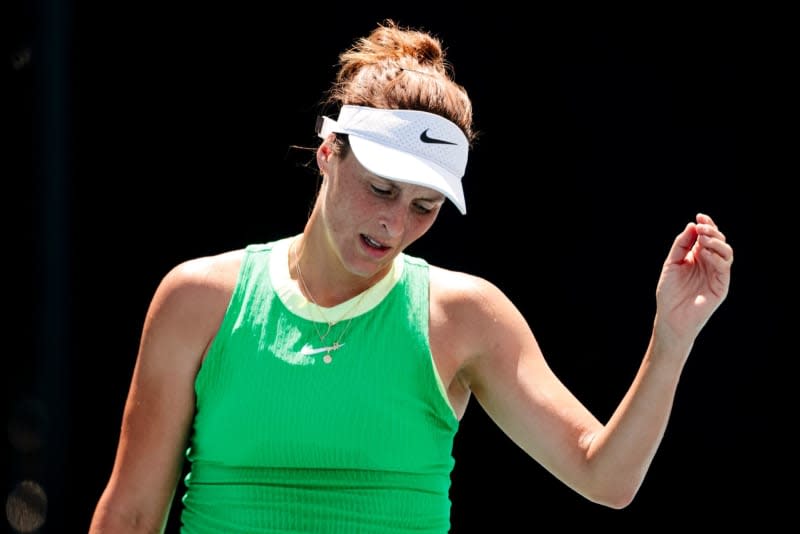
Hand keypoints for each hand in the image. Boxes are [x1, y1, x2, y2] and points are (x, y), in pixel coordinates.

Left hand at [655, 213, 733, 339]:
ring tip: (703, 239)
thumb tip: (692, 225)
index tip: (699, 216)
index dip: (706, 224)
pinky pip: (724, 268)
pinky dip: (716, 257)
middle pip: (718, 241)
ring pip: (726, 252)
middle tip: (701, 227)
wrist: (671, 316)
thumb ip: (681, 245)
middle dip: (711, 231)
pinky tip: (704, 253)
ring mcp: (717, 274)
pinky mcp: (722, 286)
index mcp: (697, 256)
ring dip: (716, 242)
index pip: (707, 237)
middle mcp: (709, 263)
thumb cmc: (669, 292)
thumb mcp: (671, 263)